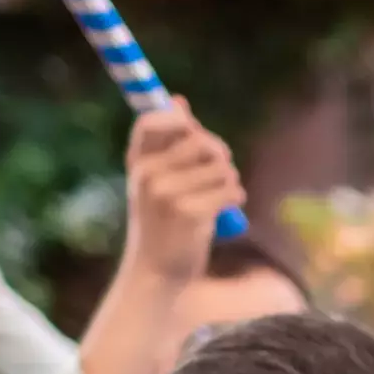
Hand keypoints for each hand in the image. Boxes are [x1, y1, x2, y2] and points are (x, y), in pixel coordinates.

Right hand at [118, 103, 245, 292]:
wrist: (156, 273)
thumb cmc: (161, 224)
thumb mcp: (154, 182)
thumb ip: (168, 144)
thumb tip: (179, 101)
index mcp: (137, 164)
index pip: (151, 121)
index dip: (177, 118)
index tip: (191, 130)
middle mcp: (148, 175)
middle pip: (200, 140)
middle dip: (219, 153)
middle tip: (220, 171)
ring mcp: (168, 194)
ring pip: (221, 166)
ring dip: (230, 179)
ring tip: (221, 195)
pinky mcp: (191, 214)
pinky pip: (230, 189)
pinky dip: (235, 197)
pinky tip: (226, 209)